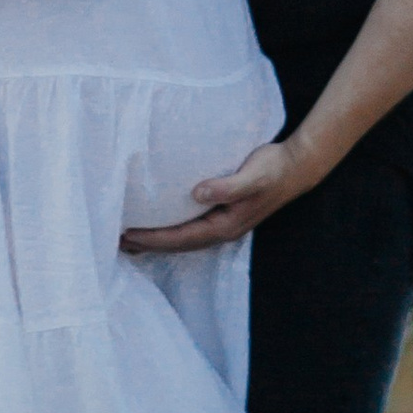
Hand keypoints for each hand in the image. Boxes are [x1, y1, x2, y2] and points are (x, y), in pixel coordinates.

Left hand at [120, 138, 321, 253]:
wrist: (297, 167)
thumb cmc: (273, 169)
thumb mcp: (253, 176)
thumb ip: (226, 186)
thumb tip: (197, 193)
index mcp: (225, 226)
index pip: (181, 237)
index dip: (153, 238)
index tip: (127, 234)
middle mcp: (222, 230)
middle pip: (178, 244)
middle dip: (148, 245)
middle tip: (116, 242)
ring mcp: (223, 224)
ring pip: (183, 239)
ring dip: (157, 241)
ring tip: (129, 240)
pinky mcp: (223, 215)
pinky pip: (190, 229)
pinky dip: (170, 231)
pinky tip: (160, 226)